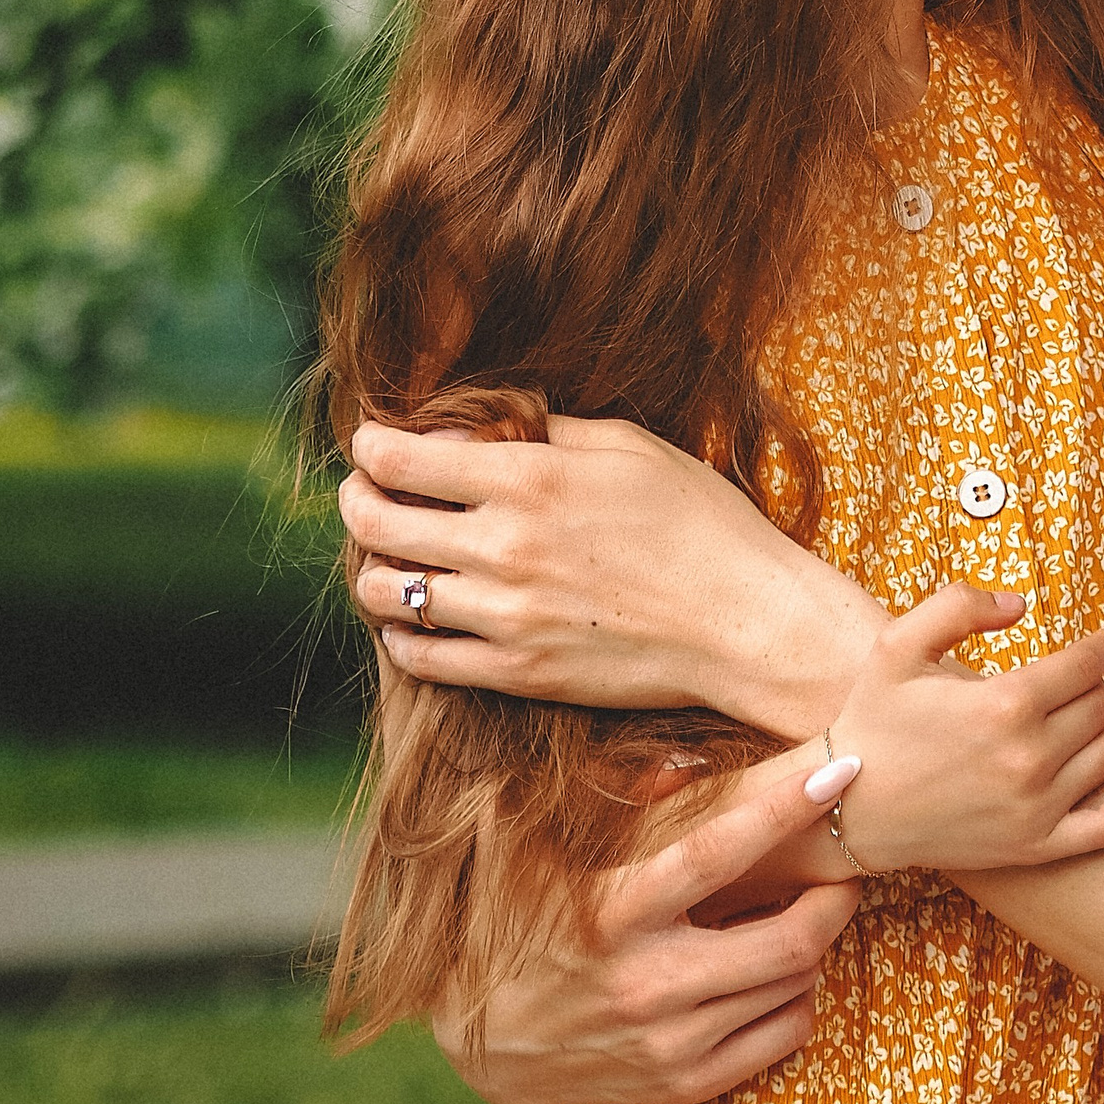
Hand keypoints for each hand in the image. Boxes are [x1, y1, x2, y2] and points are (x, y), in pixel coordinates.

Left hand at [339, 412, 884, 730]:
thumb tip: (472, 430)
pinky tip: (417, 616)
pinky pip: (422, 659)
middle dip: (357, 501)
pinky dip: (403, 633)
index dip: (371, 447)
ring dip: (374, 569)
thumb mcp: (629, 446)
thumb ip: (543, 433)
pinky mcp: (517, 674)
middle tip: (362, 492)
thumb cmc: (700, 521)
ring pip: (388, 595)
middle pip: (379, 525)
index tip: (370, 443)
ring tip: (389, 555)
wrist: (747, 623)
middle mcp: (504, 549)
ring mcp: (506, 618)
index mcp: (530, 480)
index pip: (403, 461)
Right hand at [438, 753, 861, 1103]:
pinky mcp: (683, 1084)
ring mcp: (670, 1042)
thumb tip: (686, 762)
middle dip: (836, 897)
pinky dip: (801, 997)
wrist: (481, 1043)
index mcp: (614, 911)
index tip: (841, 772)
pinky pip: (782, 1038)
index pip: (719, 852)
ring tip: (810, 914)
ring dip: (818, 945)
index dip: (788, 809)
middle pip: (787, 940)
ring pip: (794, 988)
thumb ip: (616, 799)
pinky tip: (783, 972)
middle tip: (847, 868)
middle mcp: (648, 982)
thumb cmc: (524, 924)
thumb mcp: (545, 852)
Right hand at [823, 581, 1103, 873]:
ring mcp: (1035, 809)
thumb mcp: (899, 644)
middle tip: (1068, 684)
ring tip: (1075, 719)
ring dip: (1102, 729)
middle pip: (1100, 706)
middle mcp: (1028, 758)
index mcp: (1003, 703)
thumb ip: (960, 605)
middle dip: (1090, 687)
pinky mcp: (1035, 847)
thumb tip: (1020, 603)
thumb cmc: (874, 720)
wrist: (850, 807)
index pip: (1087, 664)